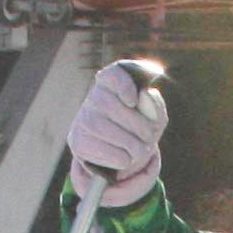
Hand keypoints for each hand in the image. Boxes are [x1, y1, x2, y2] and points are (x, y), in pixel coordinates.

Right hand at [67, 58, 167, 208]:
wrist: (123, 158)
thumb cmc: (140, 132)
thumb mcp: (154, 119)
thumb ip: (155, 106)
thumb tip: (145, 94)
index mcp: (113, 84)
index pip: (114, 74)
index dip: (123, 85)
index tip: (133, 101)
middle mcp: (93, 98)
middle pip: (111, 106)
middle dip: (138, 126)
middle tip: (149, 138)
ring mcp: (81, 119)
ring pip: (107, 130)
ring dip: (132, 145)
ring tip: (140, 150)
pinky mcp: (77, 141)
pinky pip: (103, 150)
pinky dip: (122, 158)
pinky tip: (125, 158)